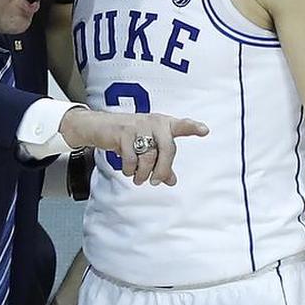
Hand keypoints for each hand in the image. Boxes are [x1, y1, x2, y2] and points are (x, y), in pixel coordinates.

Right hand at [59, 108, 208, 185]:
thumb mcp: (146, 147)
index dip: (193, 128)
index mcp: (163, 124)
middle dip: (162, 169)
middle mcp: (154, 123)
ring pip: (149, 157)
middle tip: (156, 181)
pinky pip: (131, 158)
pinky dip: (130, 170)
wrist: (99, 126)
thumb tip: (171, 180)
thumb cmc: (128, 136)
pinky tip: (128, 170)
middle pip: (167, 149)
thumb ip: (160, 163)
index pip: (181, 125)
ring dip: (143, 173)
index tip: (205, 130)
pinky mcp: (123, 132)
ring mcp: (138, 126)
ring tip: (138, 177)